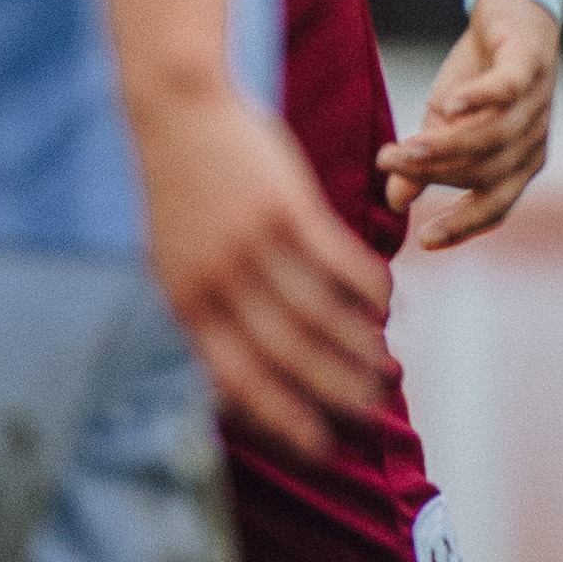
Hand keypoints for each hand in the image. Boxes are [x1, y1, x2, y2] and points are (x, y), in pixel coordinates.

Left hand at [130, 80, 390, 458]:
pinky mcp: (285, 207)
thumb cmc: (179, 193)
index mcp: (183, 303)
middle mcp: (216, 282)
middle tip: (372, 415)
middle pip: (287, 355)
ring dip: (359, 347)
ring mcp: (251, 244)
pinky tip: (390, 304)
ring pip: (318, 314)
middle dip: (334, 392)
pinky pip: (338, 261)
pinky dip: (368, 288)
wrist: (176, 111)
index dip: (281, 419)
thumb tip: (235, 375)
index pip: (237, 380)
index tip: (318, 449)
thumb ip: (204, 314)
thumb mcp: (172, 262)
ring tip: (387, 368)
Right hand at [381, 0, 559, 251]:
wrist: (510, 15)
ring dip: (443, 146)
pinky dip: (478, 99)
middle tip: (387, 164)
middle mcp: (532, 142)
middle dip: (433, 173)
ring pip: (490, 138)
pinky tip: (448, 105)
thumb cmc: (476, 79)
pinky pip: (507, 90)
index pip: (495, 207)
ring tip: (401, 147)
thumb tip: (395, 201)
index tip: (425, 241)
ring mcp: (537, 105)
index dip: (463, 226)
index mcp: (518, 165)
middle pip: (484, 172)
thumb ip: (425, 162)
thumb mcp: (442, 125)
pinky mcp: (530, 66)